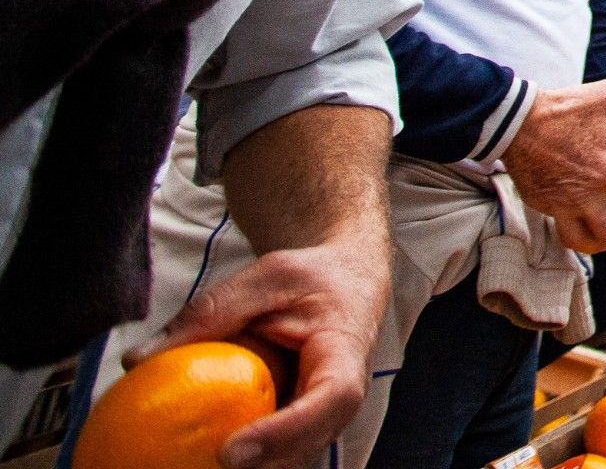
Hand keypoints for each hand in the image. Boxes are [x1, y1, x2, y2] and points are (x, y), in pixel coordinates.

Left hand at [125, 239, 387, 468]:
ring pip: (291, 460)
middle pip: (308, 447)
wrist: (348, 284)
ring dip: (251, 467)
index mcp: (344, 354)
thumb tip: (136, 359)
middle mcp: (341, 399)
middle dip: (258, 467)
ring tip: (191, 465)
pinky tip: (193, 458)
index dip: (283, 432)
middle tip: (201, 466)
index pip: (330, 400)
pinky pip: (275, 455)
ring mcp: (323, 419)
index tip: (229, 450)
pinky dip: (244, 460)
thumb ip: (210, 312)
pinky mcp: (301, 429)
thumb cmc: (312, 277)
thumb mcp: (266, 277)